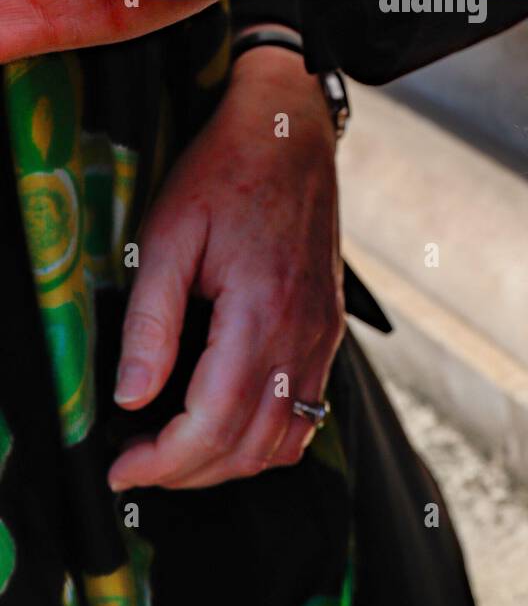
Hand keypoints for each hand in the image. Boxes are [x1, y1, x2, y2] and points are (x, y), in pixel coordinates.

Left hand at [109, 41, 343, 489]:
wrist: (289, 133)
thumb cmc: (226, 172)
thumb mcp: (168, 234)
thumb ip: (152, 321)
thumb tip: (132, 397)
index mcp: (261, 312)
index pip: (215, 425)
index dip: (164, 462)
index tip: (123, 467)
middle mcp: (302, 334)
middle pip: (250, 446)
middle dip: (188, 472)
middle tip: (138, 463)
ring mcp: (322, 335)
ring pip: (285, 440)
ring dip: (229, 464)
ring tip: (178, 451)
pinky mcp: (328, 330)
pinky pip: (308, 411)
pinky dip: (269, 440)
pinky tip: (230, 424)